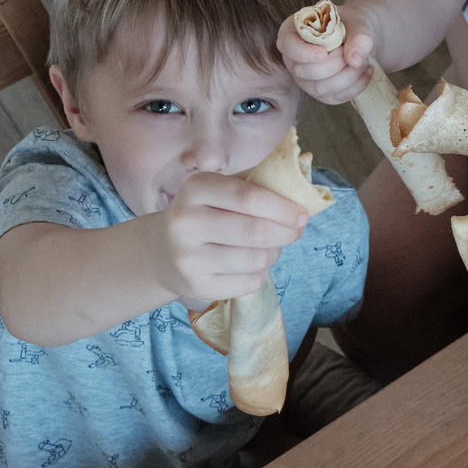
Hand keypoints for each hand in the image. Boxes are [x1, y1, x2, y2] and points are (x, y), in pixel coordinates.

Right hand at [151, 172, 309, 306]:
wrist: (164, 252)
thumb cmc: (208, 213)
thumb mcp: (223, 189)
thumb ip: (258, 181)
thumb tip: (300, 182)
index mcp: (195, 189)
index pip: (249, 197)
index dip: (283, 207)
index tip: (303, 215)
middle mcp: (185, 222)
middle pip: (255, 232)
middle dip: (286, 233)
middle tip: (296, 232)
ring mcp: (188, 257)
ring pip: (255, 259)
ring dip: (273, 254)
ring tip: (269, 248)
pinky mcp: (197, 286)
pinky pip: (249, 283)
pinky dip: (260, 274)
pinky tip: (250, 265)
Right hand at [274, 4, 382, 104]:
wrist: (359, 37)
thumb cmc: (351, 24)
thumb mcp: (358, 22)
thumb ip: (358, 36)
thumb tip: (354, 59)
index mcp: (293, 33)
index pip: (288, 46)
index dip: (303, 52)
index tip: (323, 53)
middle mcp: (294, 59)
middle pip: (303, 71)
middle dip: (333, 65)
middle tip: (355, 54)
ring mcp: (306, 79)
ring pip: (318, 89)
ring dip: (346, 77)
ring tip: (364, 62)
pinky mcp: (322, 93)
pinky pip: (334, 97)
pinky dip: (355, 87)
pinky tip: (367, 71)